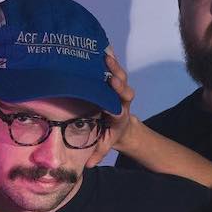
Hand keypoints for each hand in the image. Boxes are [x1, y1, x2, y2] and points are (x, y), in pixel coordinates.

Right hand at [87, 50, 136, 165]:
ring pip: (120, 75)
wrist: (121, 123)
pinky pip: (114, 66)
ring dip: (114, 66)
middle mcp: (121, 98)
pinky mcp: (114, 79)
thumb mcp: (105, 144)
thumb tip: (88, 165)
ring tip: (105, 56)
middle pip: (123, 89)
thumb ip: (98, 153)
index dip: (117, 108)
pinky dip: (110, 57)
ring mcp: (118, 87)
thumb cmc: (111, 133)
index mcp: (120, 114)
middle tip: (110, 77)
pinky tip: (102, 46)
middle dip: (118, 83)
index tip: (113, 106)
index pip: (121, 109)